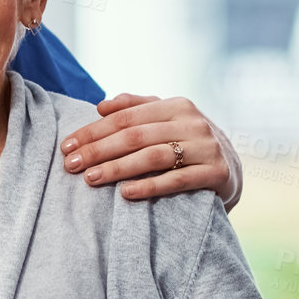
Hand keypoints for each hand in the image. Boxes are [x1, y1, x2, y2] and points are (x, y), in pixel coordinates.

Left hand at [61, 94, 236, 203]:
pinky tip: (125, 193)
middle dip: (98, 150)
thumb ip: (136, 108)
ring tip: (90, 178)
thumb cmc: (188, 144)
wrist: (231, 170)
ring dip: (118, 168)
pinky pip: (177, 180)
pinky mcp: (216, 173)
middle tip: (71, 164)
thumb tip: (101, 105)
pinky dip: (149, 186)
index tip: (67, 146)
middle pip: (135, 136)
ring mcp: (206, 147)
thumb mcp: (167, 120)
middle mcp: (192, 122)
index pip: (126, 117)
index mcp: (176, 105)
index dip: (93, 131)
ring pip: (153, 157)